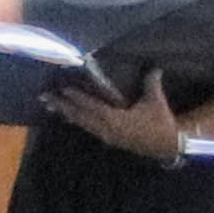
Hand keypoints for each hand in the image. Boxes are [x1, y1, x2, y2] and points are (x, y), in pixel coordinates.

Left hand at [54, 81, 191, 164]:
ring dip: (66, 113)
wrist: (168, 147)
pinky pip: (88, 128)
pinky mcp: (109, 139)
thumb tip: (153, 66)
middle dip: (62, 106)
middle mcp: (107, 129)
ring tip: (51, 105)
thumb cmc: (161, 123)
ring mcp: (106, 136)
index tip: (63, 89)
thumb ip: (151, 82)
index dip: (77, 98)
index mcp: (116, 120)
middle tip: (45, 98)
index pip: (92, 107)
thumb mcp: (156, 101)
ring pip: (82, 124)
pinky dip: (77, 120)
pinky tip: (68, 116)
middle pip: (80, 117)